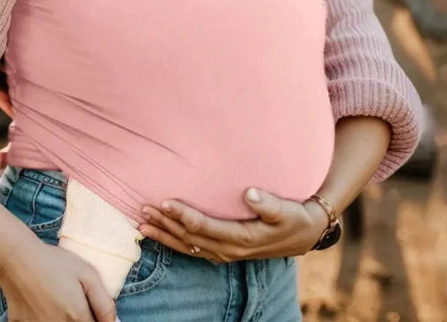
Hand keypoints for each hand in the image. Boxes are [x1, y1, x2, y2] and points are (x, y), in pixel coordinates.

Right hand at [0, 237, 116, 321]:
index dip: (98, 319)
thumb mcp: (87, 274)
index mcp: (77, 317)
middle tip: (73, 303)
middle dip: (81, 318)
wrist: (17, 259)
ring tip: (58, 302)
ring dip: (64, 319)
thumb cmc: (55, 263)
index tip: (90, 308)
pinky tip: (43, 305)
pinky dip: (45, 319)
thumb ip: (104, 303)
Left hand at [137, 188, 329, 262]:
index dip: (183, 214)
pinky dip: (174, 243)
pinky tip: (160, 234)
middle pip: (189, 238)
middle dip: (165, 224)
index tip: (165, 201)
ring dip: (164, 235)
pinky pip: (193, 250)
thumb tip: (250, 193)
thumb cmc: (294, 217)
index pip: (204, 226)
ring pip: (188, 247)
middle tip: (142, 209)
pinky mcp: (224, 251)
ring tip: (141, 223)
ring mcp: (225, 253)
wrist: (305, 234)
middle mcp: (229, 249)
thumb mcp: (287, 210)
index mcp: (241, 238)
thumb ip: (269, 203)